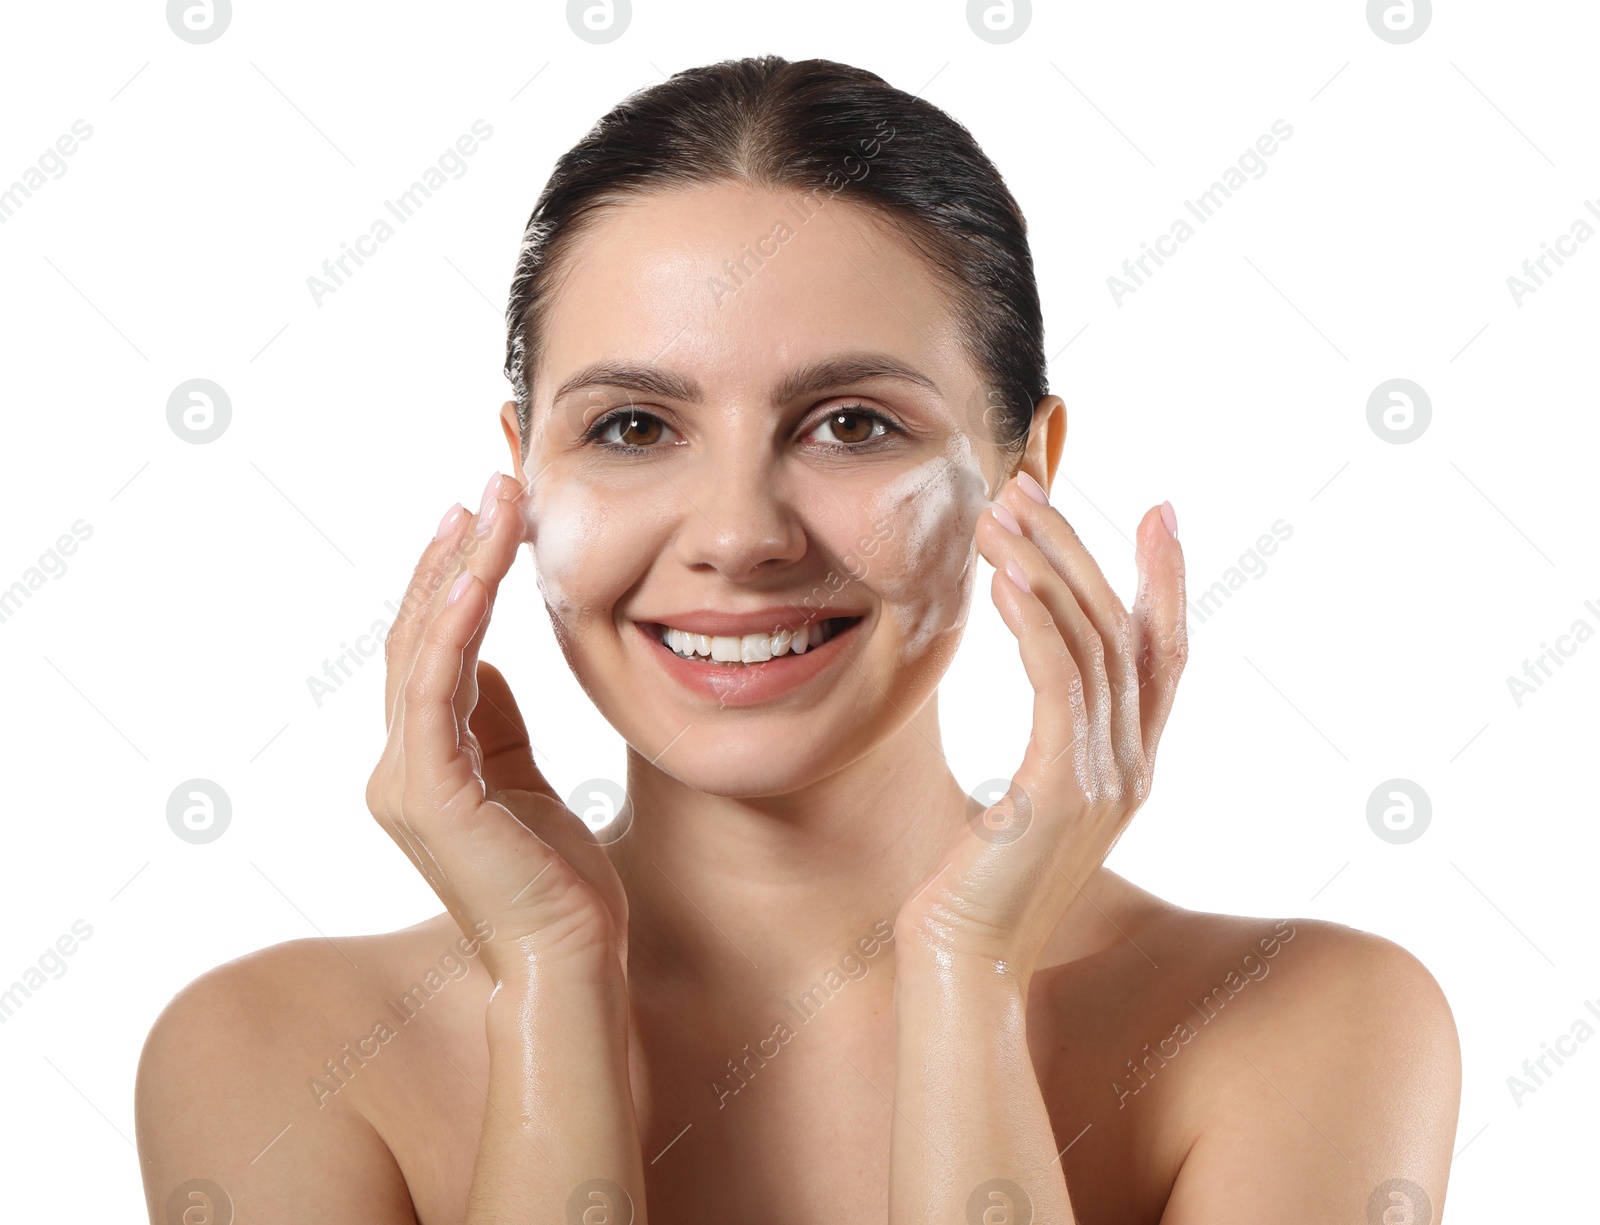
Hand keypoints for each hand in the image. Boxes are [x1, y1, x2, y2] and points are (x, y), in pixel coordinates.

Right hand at [365, 473, 629, 984]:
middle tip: (486, 490)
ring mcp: (406, 781)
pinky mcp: (429, 795)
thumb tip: (485, 662)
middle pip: (418, 639)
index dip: (451, 583)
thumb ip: (495, 724)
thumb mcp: (525, 781)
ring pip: (422, 652)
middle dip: (451, 559)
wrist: (571, 960)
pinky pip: (435, 694)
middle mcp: (400, 768)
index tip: (481, 521)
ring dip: (455, 573)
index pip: (430, 652)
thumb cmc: (556, 881)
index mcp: (423, 765)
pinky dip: (454, 630)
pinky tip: (477, 579)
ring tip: (486, 510)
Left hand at [895, 473, 1187, 979]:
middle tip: (1029, 486)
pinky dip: (1034, 622)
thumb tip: (1044, 694)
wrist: (965, 964)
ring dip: (1043, 567)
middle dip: (1077, 548)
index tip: (1160, 510)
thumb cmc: (978, 885)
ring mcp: (1104, 779)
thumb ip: (1051, 747)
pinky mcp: (1058, 789)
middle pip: (1122, 629)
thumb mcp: (1025, 804)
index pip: (1164, 653)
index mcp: (1130, 765)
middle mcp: (1132, 766)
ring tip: (1000, 513)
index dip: (1166, 579)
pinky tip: (1003, 582)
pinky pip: (1056, 683)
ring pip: (1088, 643)